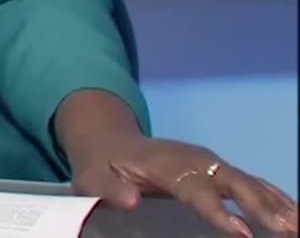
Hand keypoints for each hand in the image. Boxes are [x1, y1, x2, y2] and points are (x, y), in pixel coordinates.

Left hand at [70, 133, 296, 236]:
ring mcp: (208, 163)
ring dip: (277, 204)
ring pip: (249, 182)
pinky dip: (275, 198)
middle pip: (233, 182)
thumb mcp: (92, 179)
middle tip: (288, 230)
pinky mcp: (217, 169)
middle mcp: (192, 160)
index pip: (195, 190)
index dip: (219, 212)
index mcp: (163, 164)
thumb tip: (131, 202)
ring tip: (298, 227)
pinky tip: (294, 217)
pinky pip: (252, 183)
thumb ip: (110, 191)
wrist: (108, 142)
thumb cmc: (101, 167)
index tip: (241, 234)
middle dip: (262, 207)